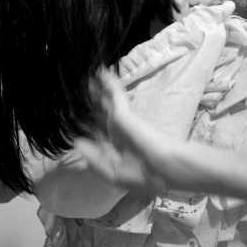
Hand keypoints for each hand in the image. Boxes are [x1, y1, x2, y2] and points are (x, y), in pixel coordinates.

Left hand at [78, 70, 195, 190]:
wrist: (168, 168)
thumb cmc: (145, 175)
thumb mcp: (115, 174)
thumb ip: (95, 160)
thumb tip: (77, 143)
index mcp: (121, 146)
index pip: (104, 131)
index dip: (93, 123)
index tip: (79, 115)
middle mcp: (120, 131)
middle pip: (104, 112)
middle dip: (94, 102)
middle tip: (81, 88)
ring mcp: (123, 120)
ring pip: (108, 101)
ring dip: (99, 89)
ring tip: (89, 75)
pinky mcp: (125, 113)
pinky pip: (115, 95)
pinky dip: (109, 84)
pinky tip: (102, 72)